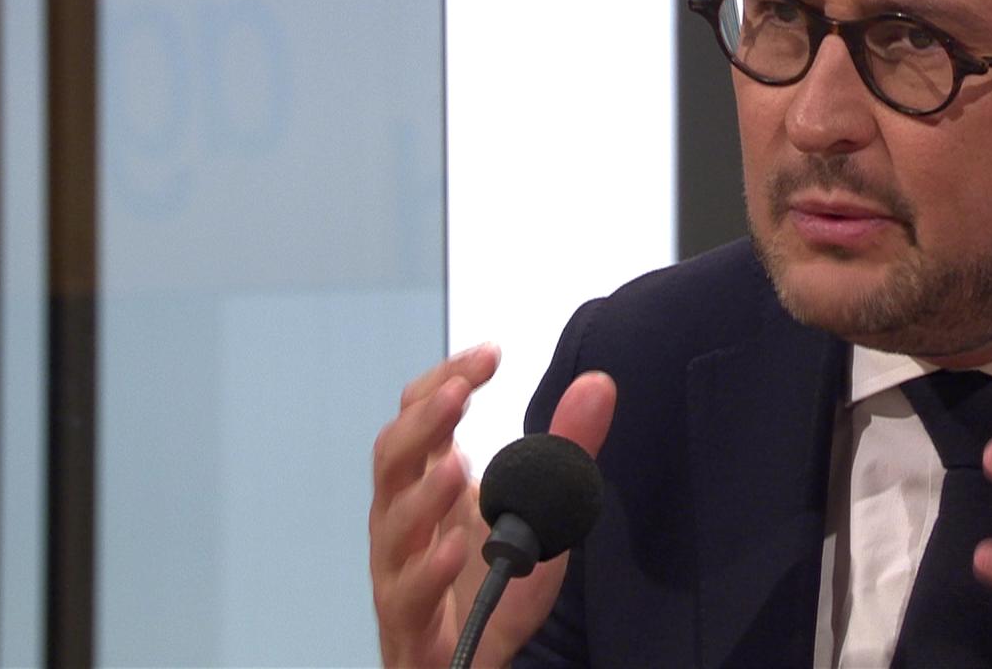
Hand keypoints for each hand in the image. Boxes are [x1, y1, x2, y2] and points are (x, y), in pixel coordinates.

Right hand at [369, 345, 615, 667]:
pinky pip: (408, 594)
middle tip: (462, 392)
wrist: (474, 660)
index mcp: (427, 483)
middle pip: (392, 458)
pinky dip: (430, 569)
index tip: (490, 354)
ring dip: (426, 492)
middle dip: (424, 421)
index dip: (445, 380)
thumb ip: (565, 448)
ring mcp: (399, 570)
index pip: (418, 416)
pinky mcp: (410, 624)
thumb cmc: (493, 579)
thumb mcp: (541, 506)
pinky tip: (459, 547)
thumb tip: (599, 384)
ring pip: (394, 525)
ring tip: (458, 464)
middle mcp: (403, 520)